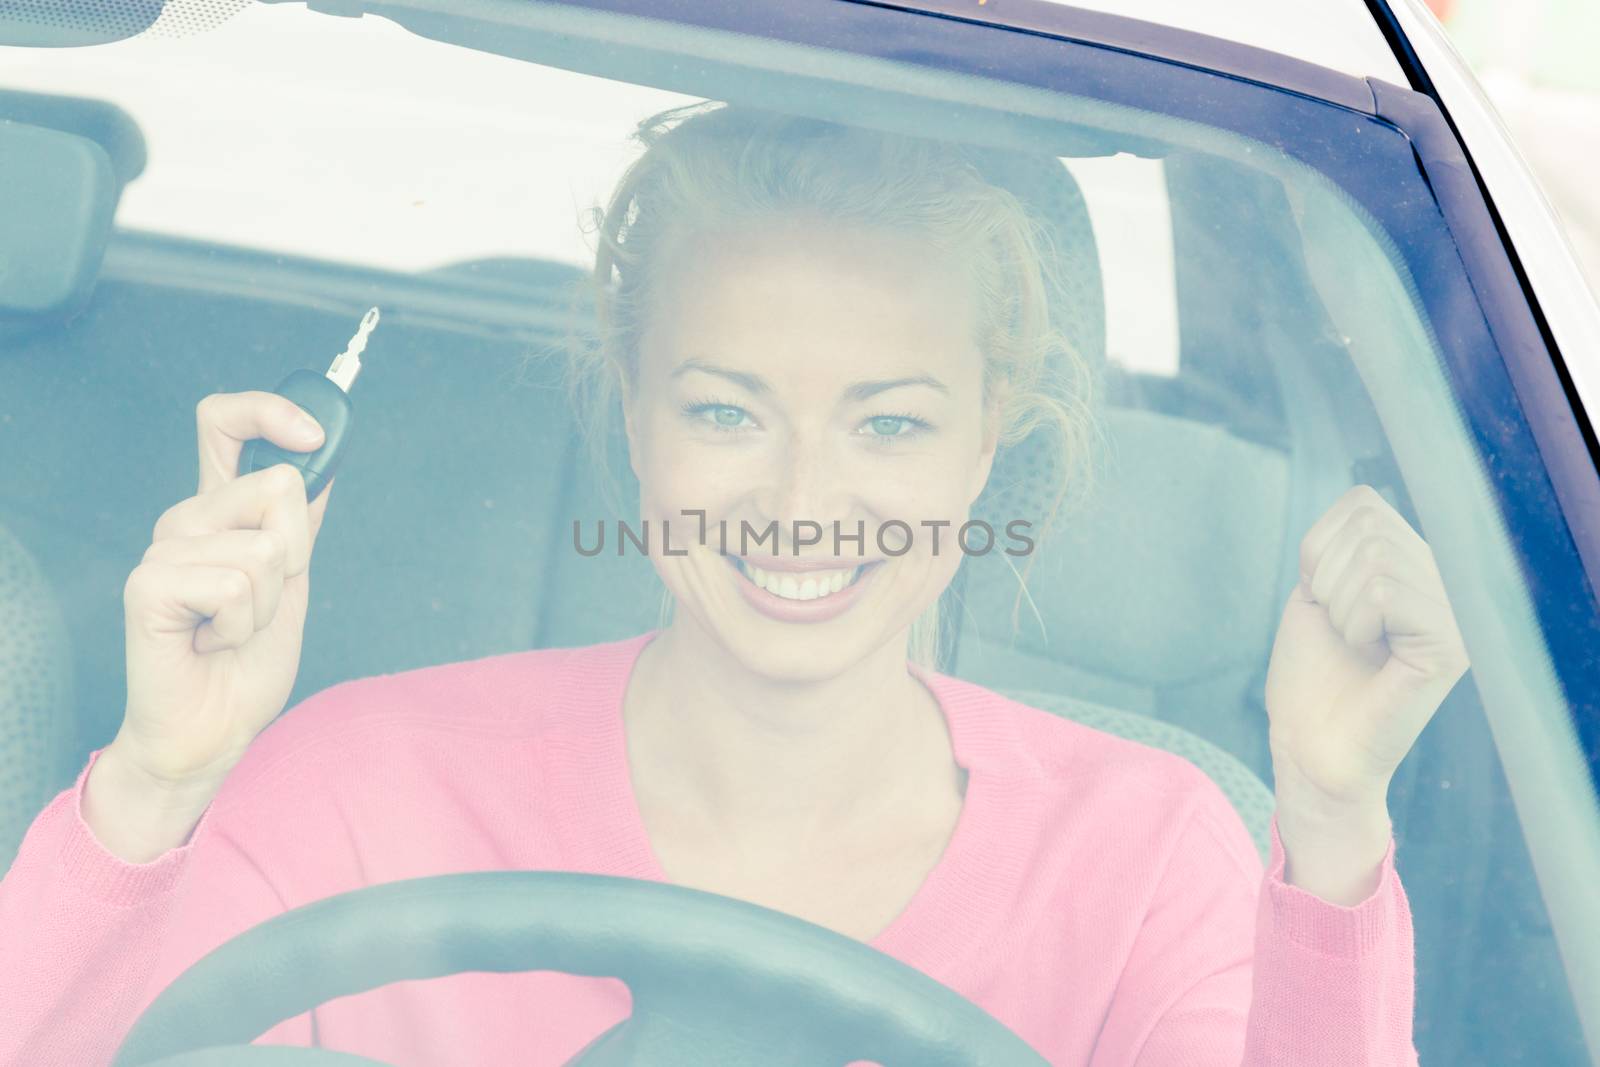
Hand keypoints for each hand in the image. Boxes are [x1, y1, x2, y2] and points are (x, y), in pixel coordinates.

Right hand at [85, 392, 335, 861]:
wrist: (214, 729)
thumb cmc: (246, 662)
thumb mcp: (292, 581)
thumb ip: (299, 522)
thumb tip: (322, 461)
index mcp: (218, 510)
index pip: (223, 422)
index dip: (270, 410)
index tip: (314, 436)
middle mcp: (185, 520)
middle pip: (276, 485)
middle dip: (296, 553)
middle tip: (260, 603)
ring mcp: (162, 549)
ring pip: (265, 546)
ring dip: (268, 602)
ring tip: (232, 630)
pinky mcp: (148, 584)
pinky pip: (236, 582)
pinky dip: (241, 623)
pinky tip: (210, 642)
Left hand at [1264, 484, 1469, 899]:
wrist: (1310, 745)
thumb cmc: (1310, 673)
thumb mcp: (1319, 589)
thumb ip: (1346, 542)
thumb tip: (1363, 500)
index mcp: (1417, 566)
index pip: (1361, 502)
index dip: (1319, 547)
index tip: (1324, 596)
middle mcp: (1448, 583)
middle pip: (1367, 524)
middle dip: (1325, 576)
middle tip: (1338, 627)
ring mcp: (1456, 613)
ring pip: (1373, 557)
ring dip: (1337, 604)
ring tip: (1354, 643)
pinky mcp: (1452, 646)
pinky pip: (1385, 592)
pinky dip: (1354, 622)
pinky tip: (1368, 654)